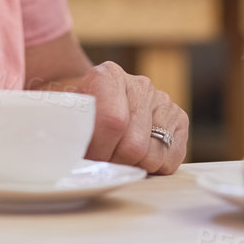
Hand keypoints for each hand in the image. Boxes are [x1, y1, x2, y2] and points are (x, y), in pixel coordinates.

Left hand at [64, 61, 188, 174]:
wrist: (95, 102)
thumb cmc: (78, 113)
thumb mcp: (64, 114)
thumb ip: (66, 127)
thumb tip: (68, 151)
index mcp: (108, 76)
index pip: (112, 121)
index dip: (99, 149)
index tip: (88, 158)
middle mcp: (141, 85)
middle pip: (134, 145)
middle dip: (115, 162)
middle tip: (101, 161)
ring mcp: (163, 101)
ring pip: (153, 156)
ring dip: (132, 166)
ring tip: (118, 156)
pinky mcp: (179, 120)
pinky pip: (170, 160)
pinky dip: (152, 168)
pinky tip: (137, 156)